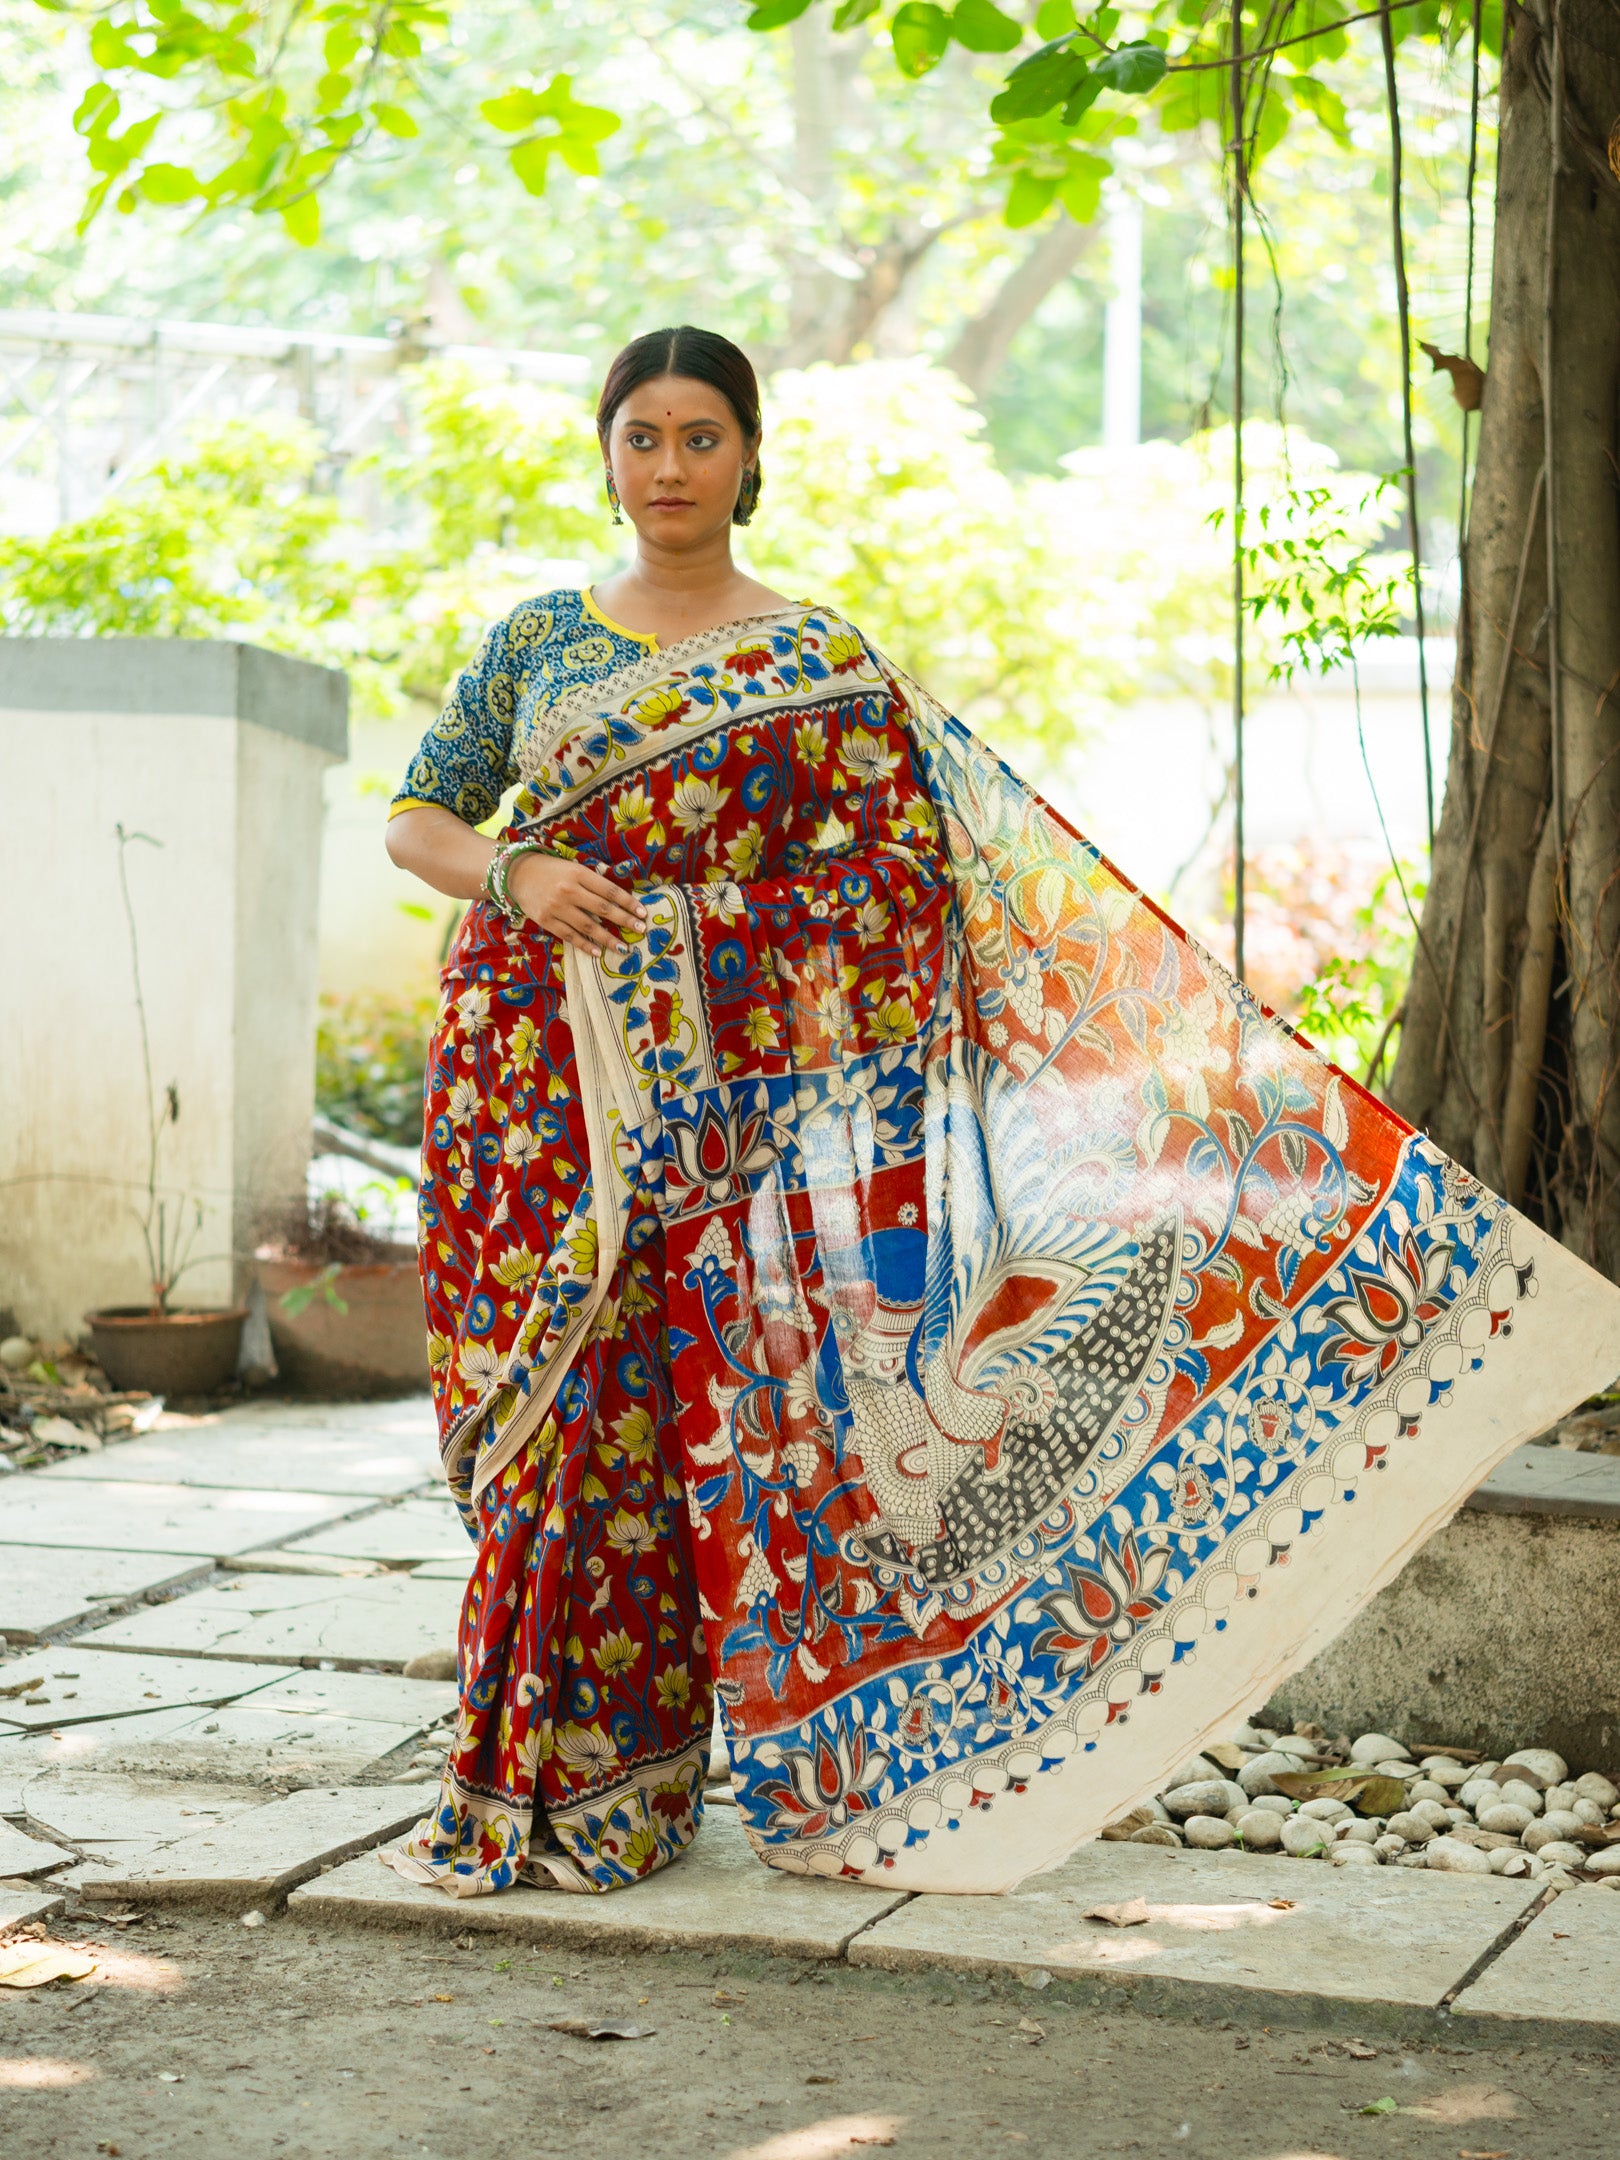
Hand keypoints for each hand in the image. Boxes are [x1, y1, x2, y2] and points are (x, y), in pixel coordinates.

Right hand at [505, 851, 649, 954]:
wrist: (516, 873)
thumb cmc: (551, 870)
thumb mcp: (573, 867)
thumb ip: (593, 881)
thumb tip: (618, 899)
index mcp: (578, 873)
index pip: (609, 890)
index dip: (628, 902)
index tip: (643, 913)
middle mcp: (568, 891)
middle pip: (602, 909)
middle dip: (624, 921)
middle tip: (641, 930)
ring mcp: (556, 907)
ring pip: (588, 926)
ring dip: (608, 939)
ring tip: (623, 948)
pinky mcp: (545, 920)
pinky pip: (569, 936)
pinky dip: (585, 946)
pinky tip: (598, 952)